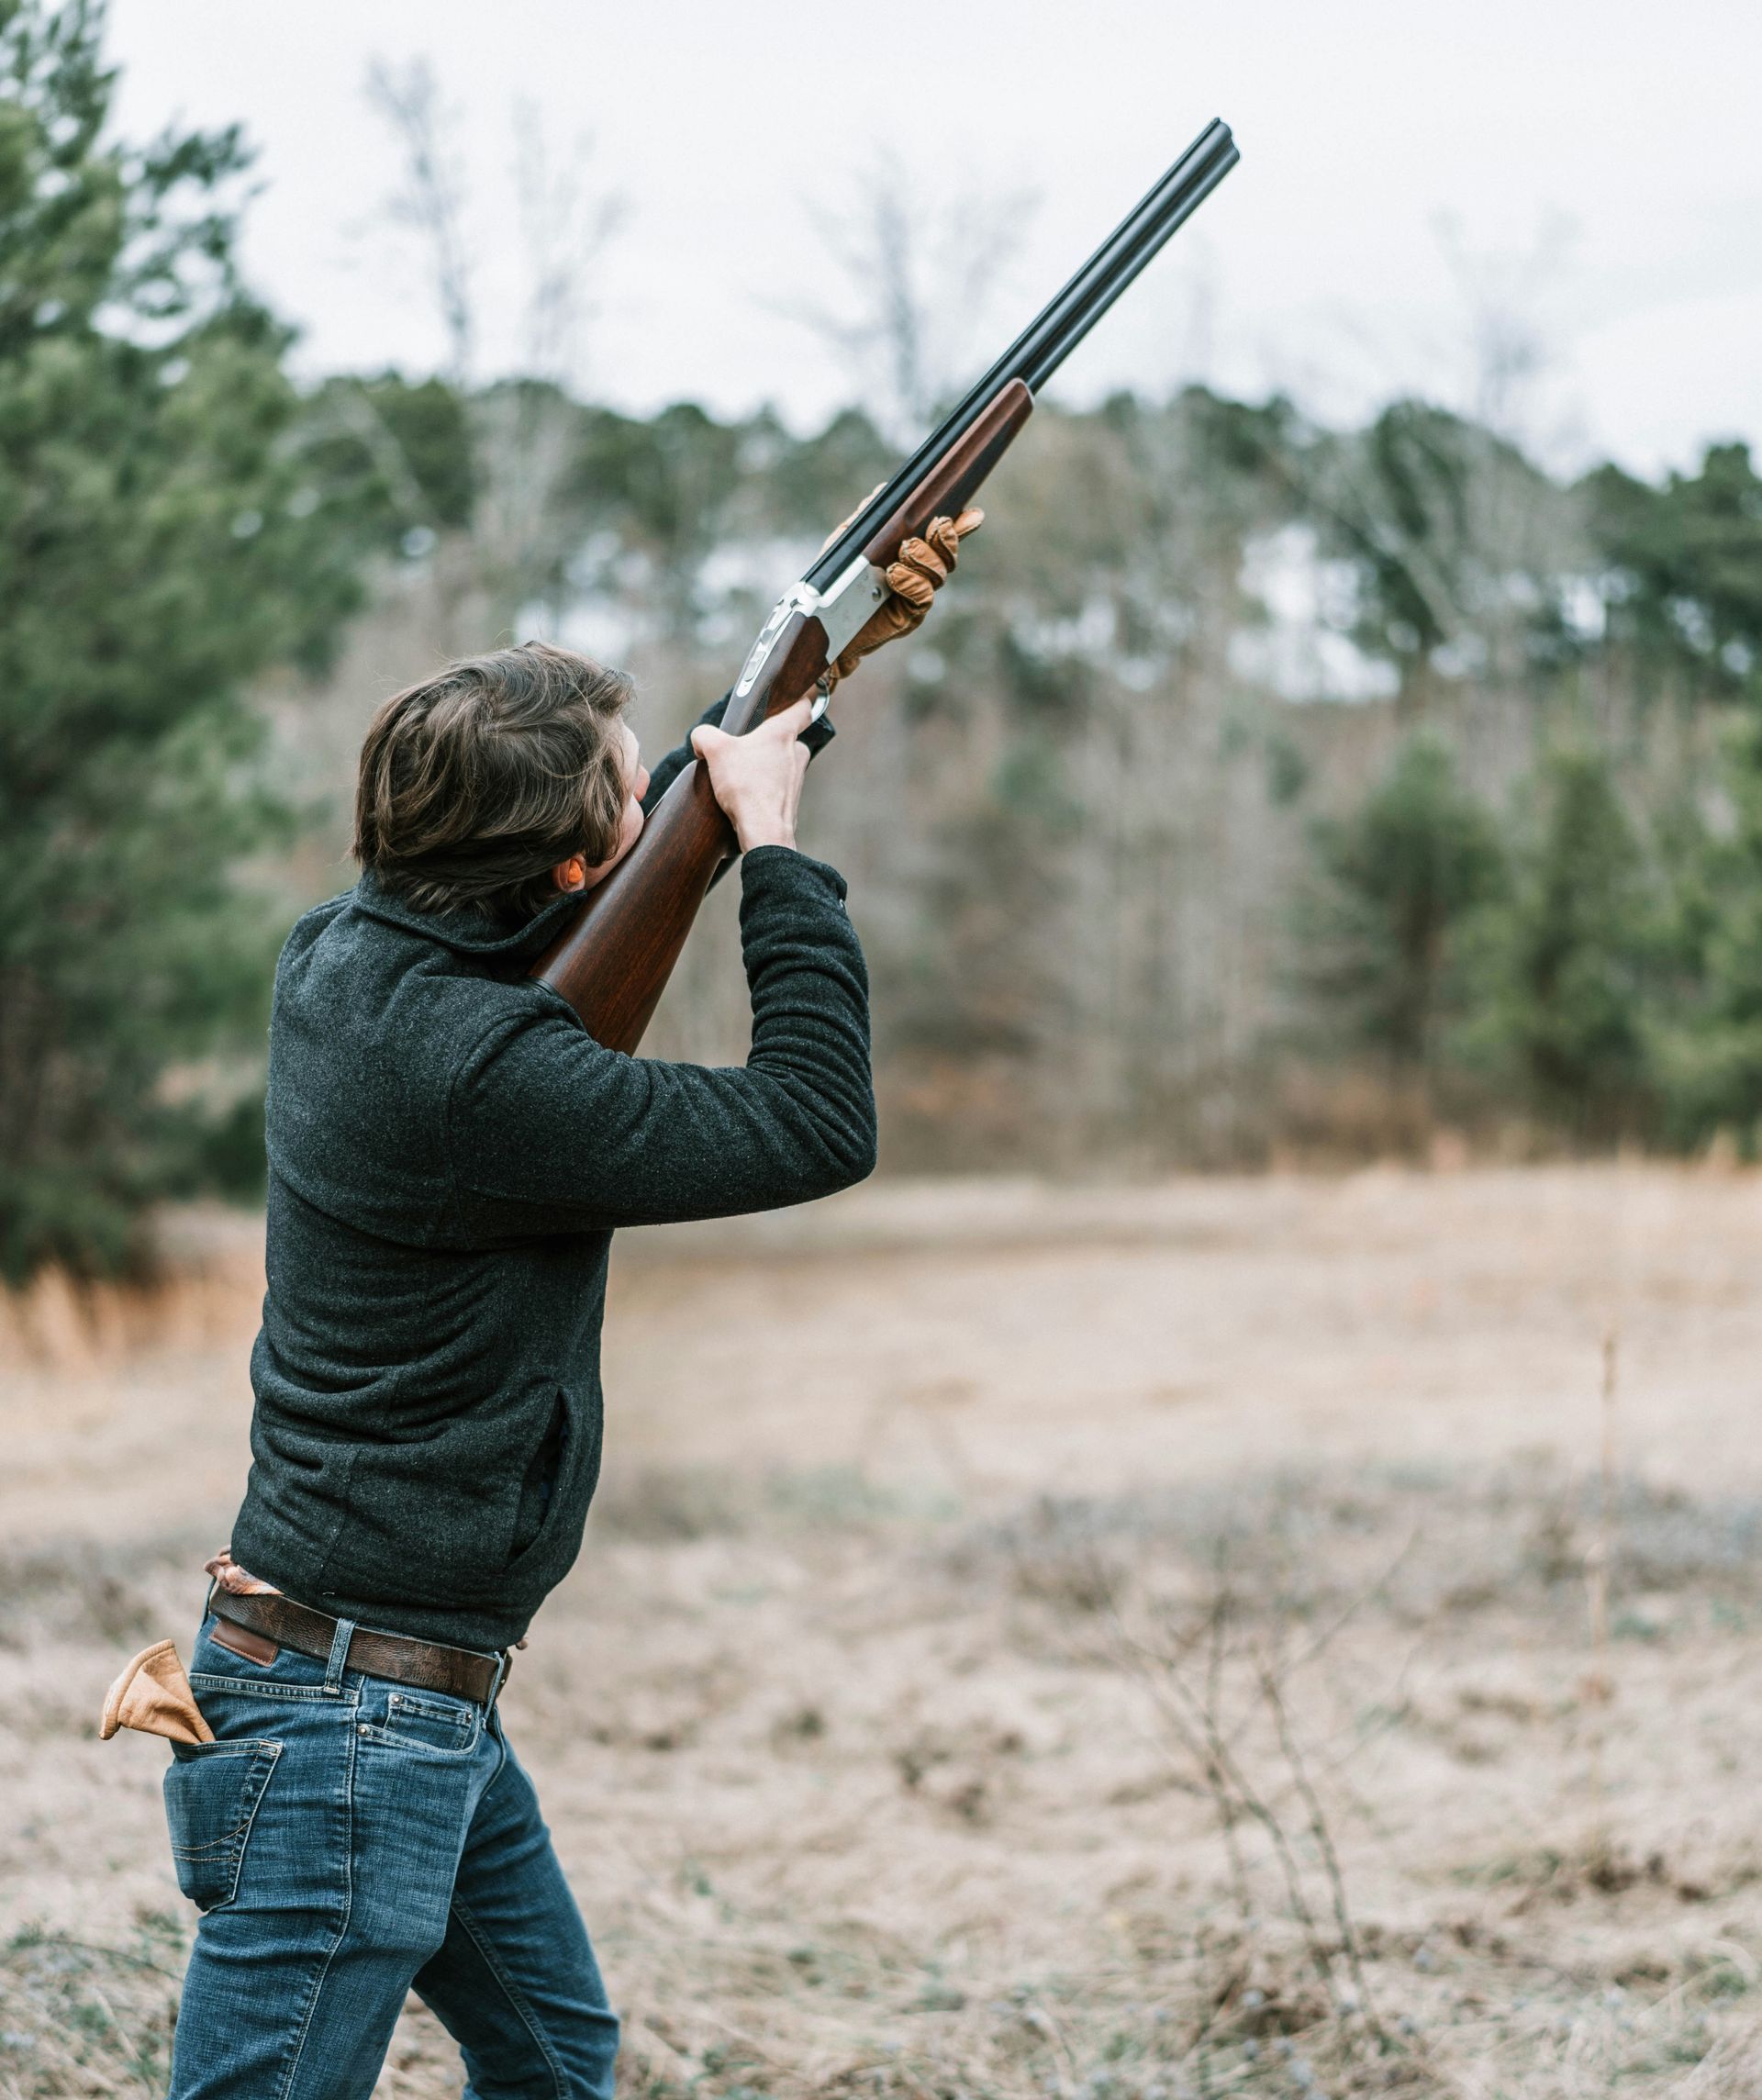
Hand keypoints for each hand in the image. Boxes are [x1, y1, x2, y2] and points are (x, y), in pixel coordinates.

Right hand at [691, 697, 813, 853]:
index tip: (793, 701)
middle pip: (786, 739)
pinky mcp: (791, 802)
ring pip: (781, 765)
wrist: (763, 831)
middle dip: (766, 742)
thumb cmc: (746, 787)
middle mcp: (796, 754)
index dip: (798, 702)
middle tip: (745, 748)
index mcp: (783, 734)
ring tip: (741, 777)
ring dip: (764, 768)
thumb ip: (704, 735)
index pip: (802, 708)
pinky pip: (777, 789)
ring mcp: (797, 780)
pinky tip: (746, 797)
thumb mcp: (715, 751)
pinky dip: (764, 790)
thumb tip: (700, 738)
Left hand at [823, 507, 983, 690]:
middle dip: (947, 539)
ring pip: (939, 574)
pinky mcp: (909, 616)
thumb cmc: (838, 581)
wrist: (828, 622)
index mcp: (910, 552)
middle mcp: (919, 573)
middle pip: (948, 555)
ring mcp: (917, 595)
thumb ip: (867, 518)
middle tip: (937, 525)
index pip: (941, 537)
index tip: (972, 513)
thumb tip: (882, 491)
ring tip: (905, 550)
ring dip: (925, 558)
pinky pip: (923, 597)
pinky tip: (896, 574)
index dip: (961, 525)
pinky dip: (913, 582)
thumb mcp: (849, 541)